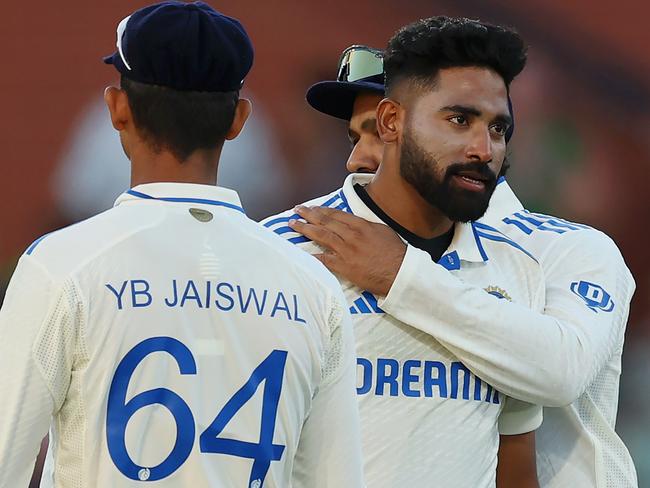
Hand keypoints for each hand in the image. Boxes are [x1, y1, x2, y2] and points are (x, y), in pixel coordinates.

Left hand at [288, 206, 406, 295]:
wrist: (399, 272)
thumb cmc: (395, 252)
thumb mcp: (382, 231)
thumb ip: (366, 226)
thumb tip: (355, 223)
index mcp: (361, 225)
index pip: (336, 214)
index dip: (322, 210)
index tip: (312, 208)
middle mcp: (351, 235)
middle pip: (325, 222)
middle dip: (309, 215)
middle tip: (297, 210)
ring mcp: (347, 250)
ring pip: (322, 236)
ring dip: (305, 229)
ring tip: (293, 224)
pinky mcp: (344, 266)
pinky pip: (324, 259)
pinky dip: (312, 256)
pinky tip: (301, 253)